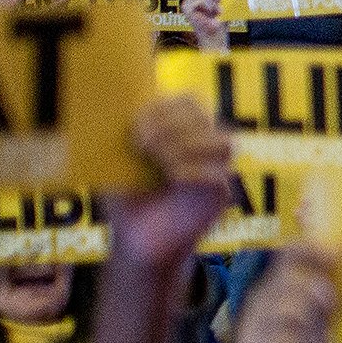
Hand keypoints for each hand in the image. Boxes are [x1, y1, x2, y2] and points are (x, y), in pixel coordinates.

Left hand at [102, 94, 234, 274]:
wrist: (137, 241)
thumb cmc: (129, 199)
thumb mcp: (122, 161)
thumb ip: (128, 136)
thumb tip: (118, 113)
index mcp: (182, 131)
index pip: (188, 101)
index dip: (163, 109)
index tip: (136, 131)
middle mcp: (203, 146)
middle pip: (205, 115)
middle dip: (172, 126)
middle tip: (145, 147)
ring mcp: (216, 170)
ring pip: (223, 142)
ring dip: (188, 147)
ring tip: (162, 162)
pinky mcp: (221, 196)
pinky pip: (220, 175)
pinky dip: (195, 172)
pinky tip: (172, 179)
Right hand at [232, 246, 341, 342]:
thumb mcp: (336, 334)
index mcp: (278, 293)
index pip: (288, 256)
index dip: (310, 250)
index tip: (337, 256)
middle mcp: (259, 308)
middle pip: (291, 282)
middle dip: (320, 295)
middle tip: (331, 314)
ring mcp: (250, 334)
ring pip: (290, 311)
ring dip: (316, 329)